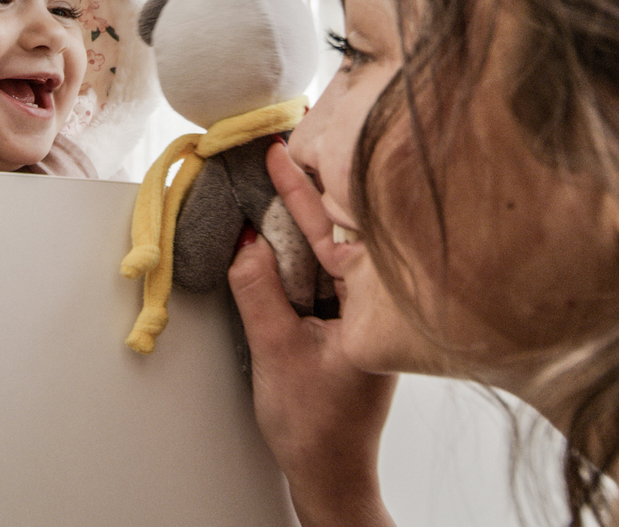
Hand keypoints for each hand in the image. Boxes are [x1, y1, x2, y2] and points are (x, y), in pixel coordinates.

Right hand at [226, 141, 396, 526]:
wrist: (330, 475)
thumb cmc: (318, 428)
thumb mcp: (276, 352)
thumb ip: (259, 292)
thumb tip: (244, 240)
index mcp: (372, 306)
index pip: (334, 231)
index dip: (302, 189)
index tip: (279, 152)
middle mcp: (373, 302)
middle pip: (337, 229)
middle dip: (307, 187)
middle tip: (281, 143)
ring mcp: (361, 312)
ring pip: (328, 249)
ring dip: (301, 216)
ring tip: (278, 171)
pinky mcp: (344, 322)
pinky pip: (321, 272)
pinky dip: (299, 247)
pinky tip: (281, 229)